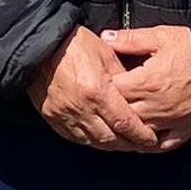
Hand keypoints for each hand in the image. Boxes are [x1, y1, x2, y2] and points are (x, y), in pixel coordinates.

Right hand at [27, 29, 159, 151]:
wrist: (39, 44)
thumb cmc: (73, 43)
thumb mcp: (106, 53)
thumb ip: (123, 77)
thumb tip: (137, 94)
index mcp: (98, 91)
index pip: (126, 124)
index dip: (142, 136)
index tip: (152, 140)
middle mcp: (81, 108)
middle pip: (112, 139)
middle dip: (130, 145)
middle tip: (141, 144)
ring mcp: (65, 115)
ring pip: (94, 142)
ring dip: (112, 145)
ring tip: (123, 143)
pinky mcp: (52, 117)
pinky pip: (76, 138)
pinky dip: (91, 141)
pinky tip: (100, 138)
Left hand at [102, 23, 190, 144]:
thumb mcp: (161, 36)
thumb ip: (130, 39)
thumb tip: (105, 37)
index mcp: (145, 82)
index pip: (112, 91)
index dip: (102, 87)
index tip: (98, 83)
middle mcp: (155, 106)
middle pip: (122, 114)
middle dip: (111, 109)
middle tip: (104, 105)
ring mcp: (170, 121)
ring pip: (138, 133)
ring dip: (127, 129)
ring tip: (118, 124)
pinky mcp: (186, 129)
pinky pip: (164, 145)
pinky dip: (151, 146)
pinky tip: (142, 141)